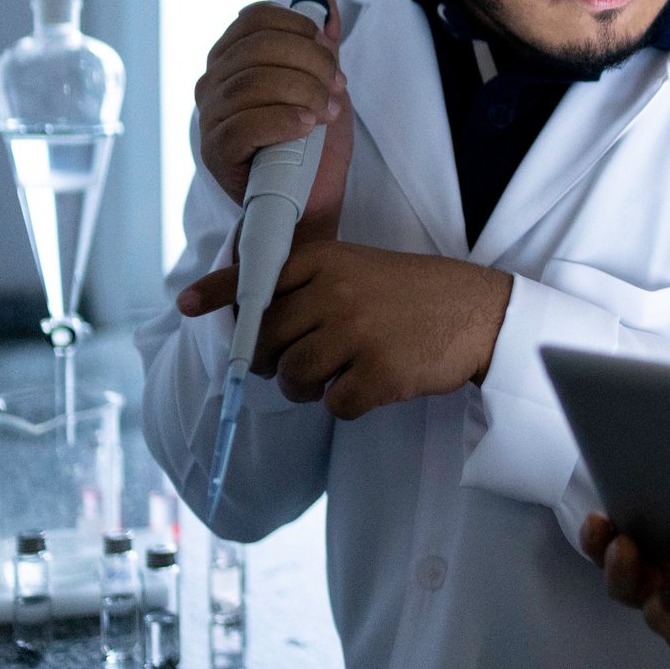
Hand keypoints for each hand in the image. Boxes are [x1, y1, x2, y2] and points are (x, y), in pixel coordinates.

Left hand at [177, 240, 512, 418]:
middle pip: (267, 342)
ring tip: (340, 373)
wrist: (482, 314)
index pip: (260, 276)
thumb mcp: (363, 268)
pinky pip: (334, 405)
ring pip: (293, 379)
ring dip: (308, 387)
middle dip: (272, 361)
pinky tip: (373, 383)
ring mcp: (358, 334)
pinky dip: (347, 403)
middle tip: (300, 361)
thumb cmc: (418, 294)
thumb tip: (252, 319)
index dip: (220, 293)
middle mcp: (337, 294)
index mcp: (331, 263)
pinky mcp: (380, 374)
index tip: (187, 304)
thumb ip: (313, 284)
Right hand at [195, 0, 351, 231]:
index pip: (255, 18)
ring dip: (303, 92)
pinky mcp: (215, 151)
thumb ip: (321, 46)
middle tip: (337, 88)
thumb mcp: (325, 86)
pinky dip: (283, 120)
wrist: (311, 201)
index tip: (330, 54)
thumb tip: (326, 1)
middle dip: (310, 62)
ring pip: (252, 82)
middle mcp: (214, 82)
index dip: (299, 28)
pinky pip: (244, 124)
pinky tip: (306, 126)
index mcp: (234, 59)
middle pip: (257, 46)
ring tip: (327, 113)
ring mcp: (210, 117)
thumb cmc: (313, 143)